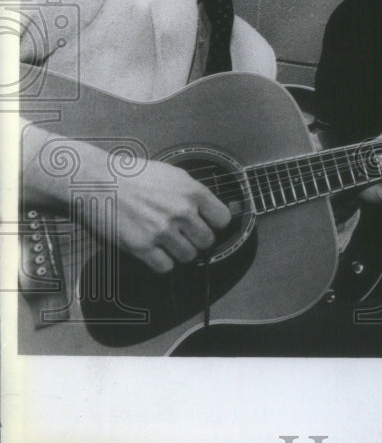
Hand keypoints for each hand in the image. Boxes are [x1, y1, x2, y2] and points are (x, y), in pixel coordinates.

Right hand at [102, 159, 231, 272]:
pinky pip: (165, 267)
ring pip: (189, 256)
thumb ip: (195, 193)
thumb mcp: (174, 175)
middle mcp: (181, 211)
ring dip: (181, 252)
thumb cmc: (135, 176)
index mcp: (192, 191)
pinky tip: (155, 251)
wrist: (98, 181)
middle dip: (198, 240)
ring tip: (168, 242)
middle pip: (207, 241)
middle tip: (185, 235)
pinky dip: (162, 263)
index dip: (216, 224)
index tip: (208, 225)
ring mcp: (161, 230)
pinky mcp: (141, 246)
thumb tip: (213, 210)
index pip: (223, 220)